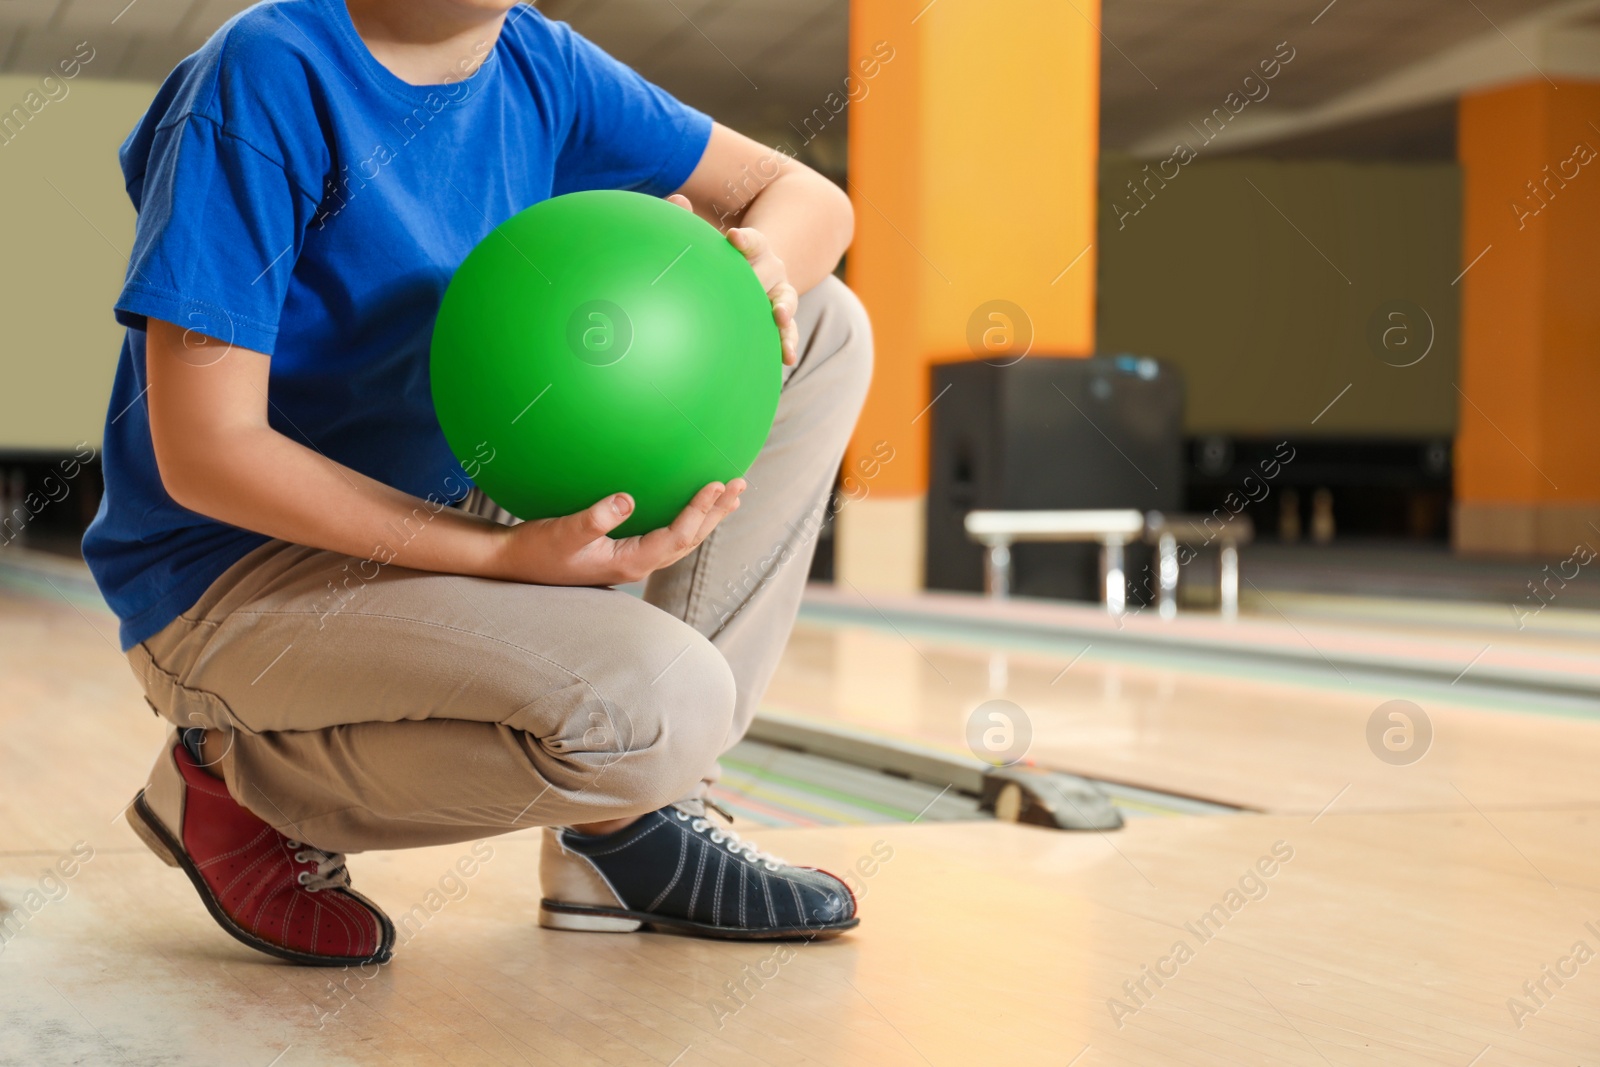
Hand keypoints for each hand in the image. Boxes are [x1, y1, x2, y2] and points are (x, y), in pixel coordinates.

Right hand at [491, 480, 744, 585]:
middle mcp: (638, 564)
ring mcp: (632, 559)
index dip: (700, 511)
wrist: (515, 563)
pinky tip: (690, 501)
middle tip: (740, 483)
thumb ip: (593, 517)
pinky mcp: (625, 550)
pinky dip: (685, 516)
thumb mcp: (562, 531)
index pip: (677, 536)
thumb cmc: (536, 549)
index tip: (717, 484)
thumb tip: (626, 500)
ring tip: (730, 494)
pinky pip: (667, 533)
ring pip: (682, 539)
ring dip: (707, 516)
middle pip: (690, 540)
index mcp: (629, 562)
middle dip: (716, 512)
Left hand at [666, 193, 798, 366]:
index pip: (753, 240)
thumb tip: (677, 200)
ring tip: (778, 318)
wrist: (752, 272)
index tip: (733, 237)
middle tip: (750, 284)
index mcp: (755, 248)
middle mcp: (772, 269)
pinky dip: (788, 343)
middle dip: (760, 278)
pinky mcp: (781, 319)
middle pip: (769, 272)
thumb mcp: (708, 237)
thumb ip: (688, 220)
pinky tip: (786, 357)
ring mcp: (779, 295)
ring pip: (786, 301)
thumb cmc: (722, 256)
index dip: (745, 240)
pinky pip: (787, 331)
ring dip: (783, 310)